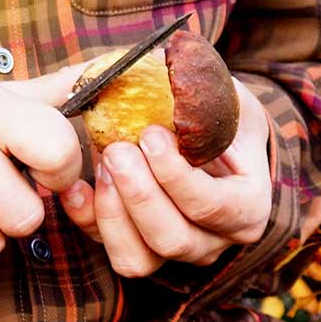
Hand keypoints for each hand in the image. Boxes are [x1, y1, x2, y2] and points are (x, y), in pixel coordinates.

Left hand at [59, 78, 271, 276]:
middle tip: (116, 149)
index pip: (212, 206)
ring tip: (103, 162)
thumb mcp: (224, 95)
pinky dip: (86, 220)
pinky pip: (107, 250)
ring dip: (112, 211)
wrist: (204, 137)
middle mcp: (212, 240)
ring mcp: (172, 250)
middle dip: (139, 194)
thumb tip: (172, 62)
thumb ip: (205, 89)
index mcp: (246, 207)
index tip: (150, 134)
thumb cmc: (217, 115)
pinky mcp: (134, 249)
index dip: (176, 175)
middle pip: (171, 238)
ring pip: (138, 258)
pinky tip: (74, 186)